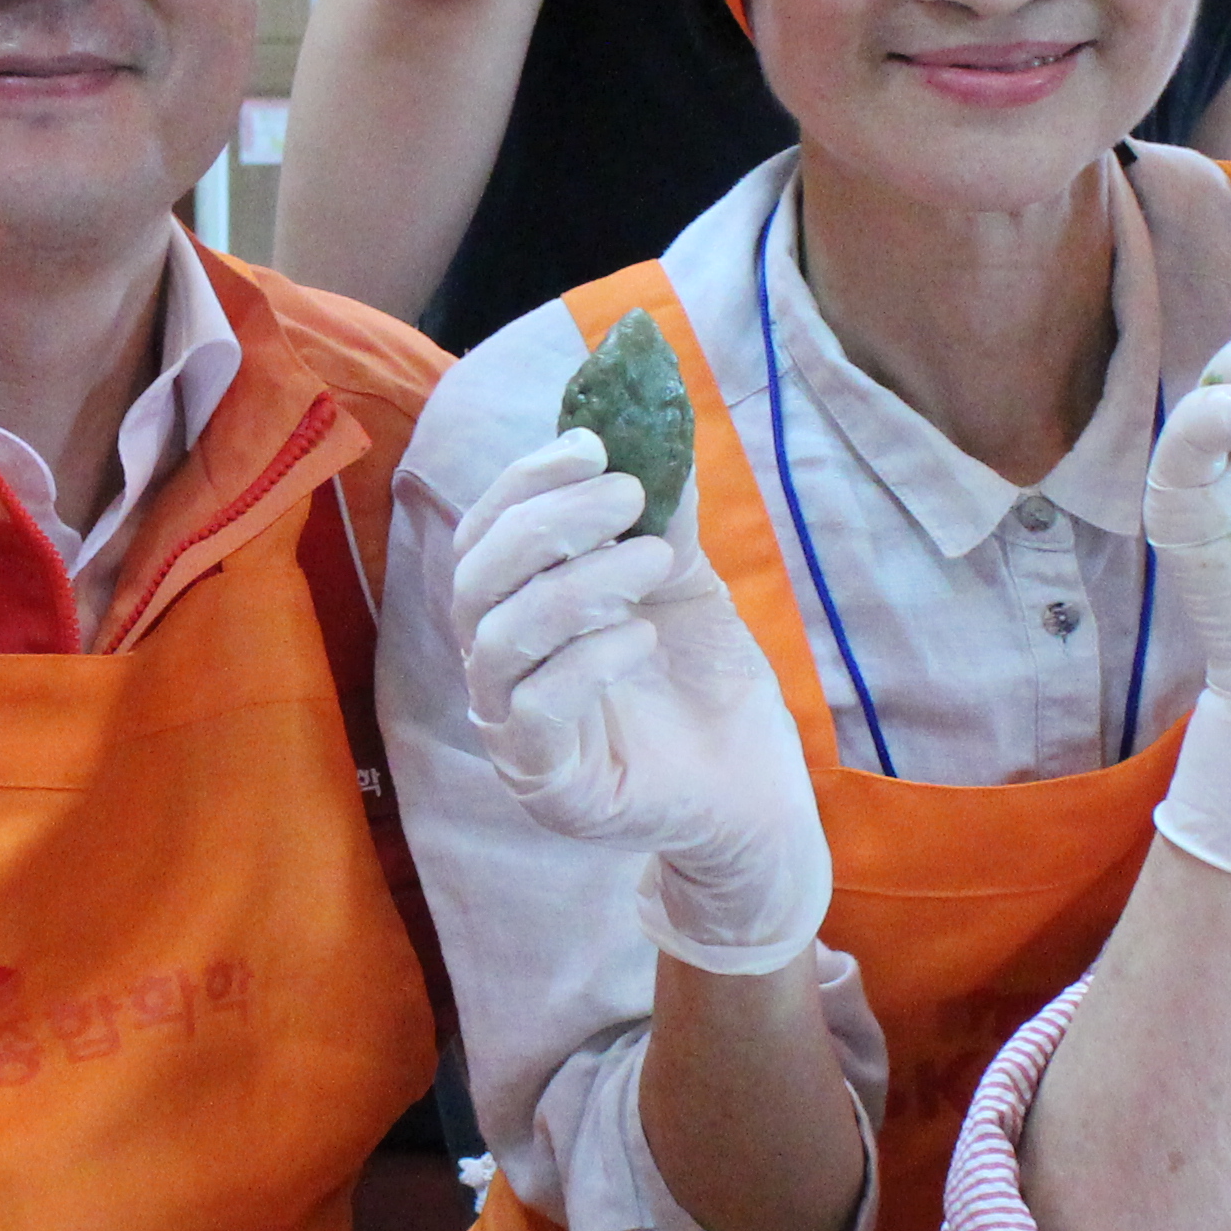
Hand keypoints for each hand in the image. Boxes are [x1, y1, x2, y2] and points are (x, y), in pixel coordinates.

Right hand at [448, 430, 830, 969]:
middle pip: (475, 578)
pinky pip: (535, 711)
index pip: (485, 533)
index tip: (592, 445)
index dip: (525, 481)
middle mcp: (501, 664)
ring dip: (575, 584)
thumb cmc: (706, 686)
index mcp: (520, 608)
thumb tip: (652, 439)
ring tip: (653, 561)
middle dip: (550, 521)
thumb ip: (662, 522)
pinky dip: (587, 660)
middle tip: (628, 498)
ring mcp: (514, 728)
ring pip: (499, 639)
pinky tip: (642, 639)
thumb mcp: (687, 586)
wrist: (755, 790)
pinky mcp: (546, 782)